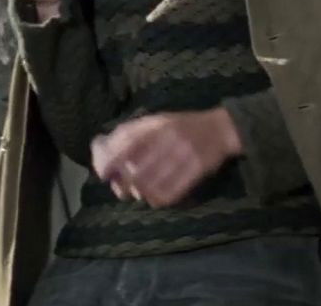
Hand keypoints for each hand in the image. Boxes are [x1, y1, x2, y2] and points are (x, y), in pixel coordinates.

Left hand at [90, 108, 243, 208]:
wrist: (219, 129)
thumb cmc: (181, 125)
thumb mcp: (156, 121)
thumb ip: (131, 132)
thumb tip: (102, 147)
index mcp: (156, 125)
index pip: (127, 145)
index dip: (112, 163)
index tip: (104, 175)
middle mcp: (169, 139)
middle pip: (138, 170)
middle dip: (125, 184)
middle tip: (121, 189)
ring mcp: (185, 155)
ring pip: (153, 184)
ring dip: (141, 193)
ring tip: (139, 193)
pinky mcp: (197, 170)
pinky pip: (172, 192)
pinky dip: (158, 199)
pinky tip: (154, 197)